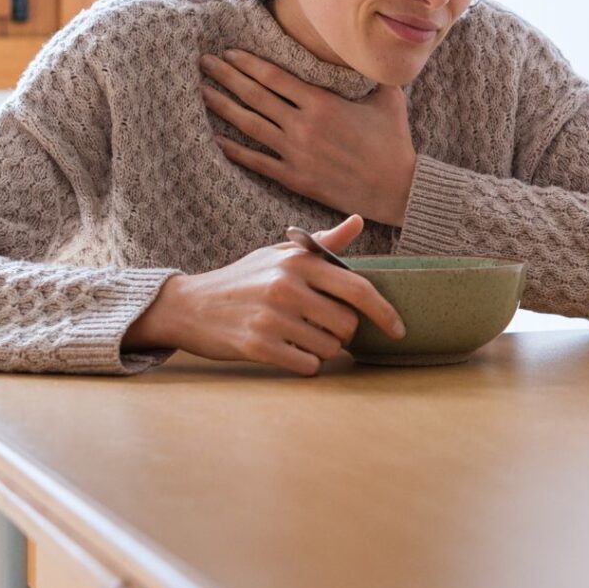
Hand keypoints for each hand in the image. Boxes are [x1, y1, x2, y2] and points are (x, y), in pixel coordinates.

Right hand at [123, 215, 405, 375]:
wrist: (189, 305)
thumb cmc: (242, 279)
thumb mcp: (279, 253)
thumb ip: (322, 244)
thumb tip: (358, 221)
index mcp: (298, 261)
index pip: (358, 288)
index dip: (385, 312)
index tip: (399, 329)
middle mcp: (287, 285)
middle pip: (348, 325)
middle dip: (342, 334)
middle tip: (320, 328)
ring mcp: (272, 316)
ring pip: (329, 349)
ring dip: (321, 350)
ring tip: (296, 336)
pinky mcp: (258, 345)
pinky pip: (307, 366)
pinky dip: (304, 364)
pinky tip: (286, 351)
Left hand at [200, 49, 416, 226]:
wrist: (396, 189)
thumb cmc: (394, 141)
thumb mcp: (388, 98)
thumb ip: (371, 73)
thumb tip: (369, 47)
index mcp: (322, 103)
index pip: (274, 77)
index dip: (248, 63)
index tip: (229, 52)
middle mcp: (303, 126)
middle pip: (255, 96)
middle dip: (226, 76)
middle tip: (204, 62)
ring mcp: (296, 154)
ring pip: (250, 126)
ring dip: (223, 107)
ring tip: (202, 92)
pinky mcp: (295, 178)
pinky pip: (257, 161)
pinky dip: (234, 150)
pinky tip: (216, 139)